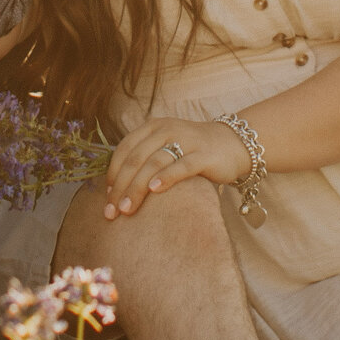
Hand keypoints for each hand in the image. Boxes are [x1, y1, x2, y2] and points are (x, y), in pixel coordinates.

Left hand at [102, 116, 249, 219]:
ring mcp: (185, 140)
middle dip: (121, 187)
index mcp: (152, 127)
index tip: (107, 198)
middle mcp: (166, 130)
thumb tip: (115, 189)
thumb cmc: (192, 151)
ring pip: (154, 163)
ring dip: (137, 187)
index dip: (113, 175)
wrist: (232, 144)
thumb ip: (143, 160)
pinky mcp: (203, 155)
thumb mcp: (164, 147)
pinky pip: (181, 166)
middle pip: (136, 159)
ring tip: (127, 208)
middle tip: (112, 211)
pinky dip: (166, 177)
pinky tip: (154, 190)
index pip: (124, 150)